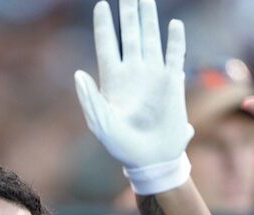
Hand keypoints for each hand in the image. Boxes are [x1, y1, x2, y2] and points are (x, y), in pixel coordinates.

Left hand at [74, 0, 192, 178]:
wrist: (150, 158)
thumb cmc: (121, 145)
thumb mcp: (100, 123)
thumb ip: (89, 99)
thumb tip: (78, 74)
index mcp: (112, 79)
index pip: (107, 43)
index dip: (104, 24)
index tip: (101, 4)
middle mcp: (133, 72)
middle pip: (130, 34)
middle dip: (129, 12)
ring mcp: (153, 75)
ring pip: (151, 38)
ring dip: (148, 18)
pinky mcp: (172, 83)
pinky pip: (174, 55)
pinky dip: (175, 40)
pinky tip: (174, 25)